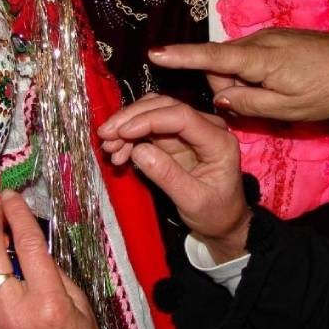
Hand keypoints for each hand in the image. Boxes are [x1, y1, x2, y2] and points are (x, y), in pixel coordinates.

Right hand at [98, 94, 250, 261]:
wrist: (223, 222)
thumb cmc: (215, 213)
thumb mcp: (193, 201)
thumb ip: (168, 176)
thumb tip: (139, 151)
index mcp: (218, 141)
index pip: (182, 116)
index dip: (149, 119)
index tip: (122, 132)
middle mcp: (206, 127)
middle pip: (165, 106)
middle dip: (131, 118)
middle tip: (105, 136)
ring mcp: (189, 130)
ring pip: (153, 112)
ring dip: (127, 125)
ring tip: (109, 148)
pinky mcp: (175, 137)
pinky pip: (148, 128)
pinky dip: (130, 136)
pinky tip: (118, 152)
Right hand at [149, 29, 328, 120]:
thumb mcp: (289, 109)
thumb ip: (249, 104)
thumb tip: (219, 98)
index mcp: (261, 59)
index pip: (211, 57)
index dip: (182, 56)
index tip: (155, 53)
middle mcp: (258, 41)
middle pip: (220, 65)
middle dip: (228, 88)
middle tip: (260, 105)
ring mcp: (267, 37)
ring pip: (235, 63)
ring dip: (243, 83)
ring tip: (276, 96)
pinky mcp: (275, 39)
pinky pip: (249, 58)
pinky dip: (254, 75)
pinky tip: (279, 86)